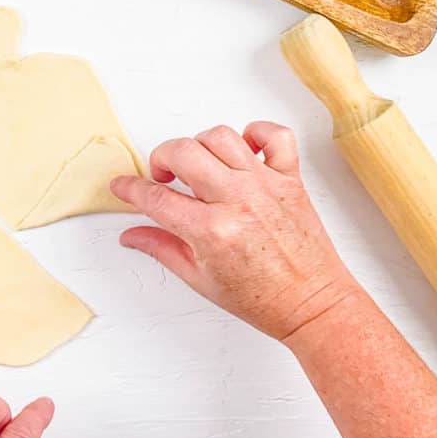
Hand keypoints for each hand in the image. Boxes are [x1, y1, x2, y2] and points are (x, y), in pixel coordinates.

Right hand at [111, 122, 360, 340]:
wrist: (313, 304)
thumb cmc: (263, 298)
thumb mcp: (200, 279)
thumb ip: (162, 248)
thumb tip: (132, 235)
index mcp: (211, 231)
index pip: (156, 198)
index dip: (130, 189)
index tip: (123, 186)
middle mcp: (238, 201)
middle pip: (183, 152)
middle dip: (160, 159)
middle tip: (162, 176)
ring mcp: (266, 186)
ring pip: (221, 136)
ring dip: (200, 146)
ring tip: (198, 165)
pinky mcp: (290, 179)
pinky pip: (274, 135)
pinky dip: (256, 132)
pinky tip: (243, 150)